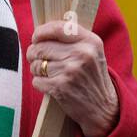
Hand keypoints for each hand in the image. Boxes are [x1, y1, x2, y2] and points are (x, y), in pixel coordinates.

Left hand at [26, 19, 119, 136]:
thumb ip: (73, 38)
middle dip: (33, 53)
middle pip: (41, 47)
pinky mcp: (60, 87)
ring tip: (47, 73)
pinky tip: (50, 84)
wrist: (103, 108)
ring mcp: (70, 71)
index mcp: (90, 41)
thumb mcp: (93, 52)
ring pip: (36, 64)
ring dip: (36, 69)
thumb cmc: (93, 77)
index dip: (41, 32)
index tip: (36, 37)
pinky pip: (37, 80)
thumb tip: (42, 31)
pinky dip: (39, 83)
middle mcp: (81, 54)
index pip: (57, 28)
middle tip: (36, 57)